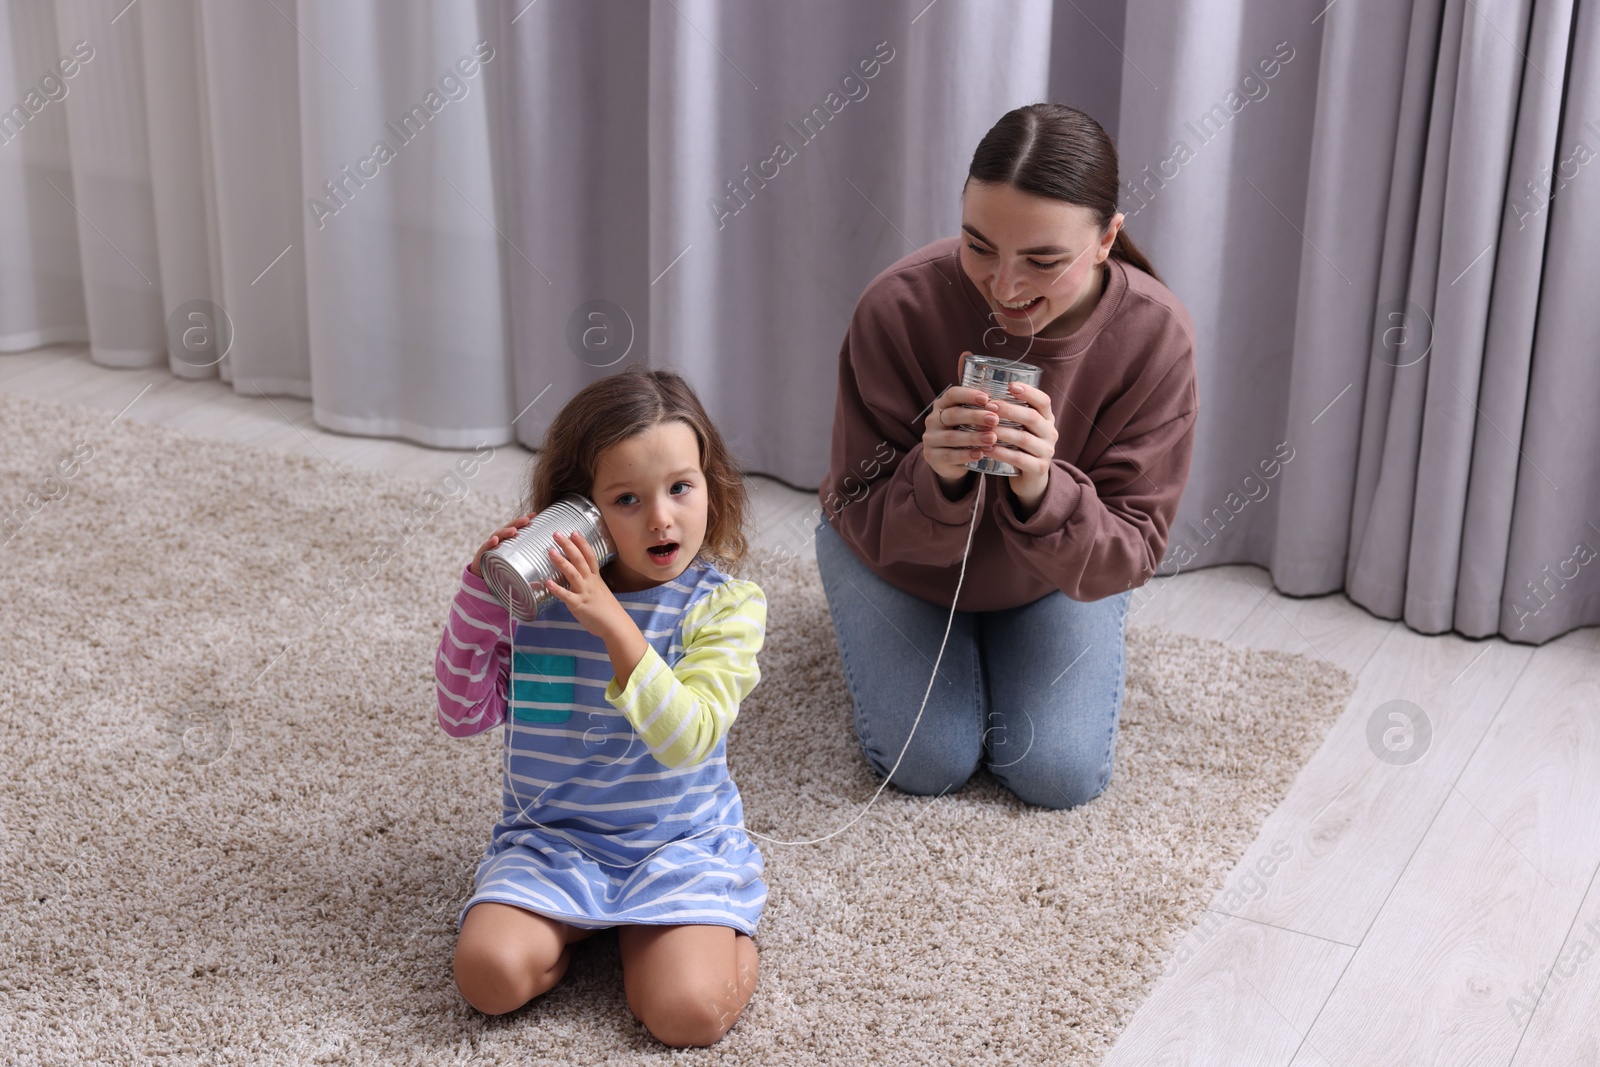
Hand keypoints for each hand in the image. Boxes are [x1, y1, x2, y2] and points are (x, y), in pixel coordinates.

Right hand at [469, 512, 535, 576]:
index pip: (516, 528)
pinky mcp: (481, 554)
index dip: (524, 521)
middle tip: (526, 520)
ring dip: (505, 532)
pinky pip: (485, 548)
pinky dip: (490, 543)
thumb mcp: (515, 566)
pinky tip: (495, 540)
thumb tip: (542, 571)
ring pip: (498, 535)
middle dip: (517, 523)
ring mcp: (490, 546)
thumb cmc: (501, 569)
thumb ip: (526, 566)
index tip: (534, 514)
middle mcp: (499, 540)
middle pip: (508, 529)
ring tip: (513, 530)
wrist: (482, 578)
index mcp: (508, 541)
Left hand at [542, 530, 628, 639]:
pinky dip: (557, 589)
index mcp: (595, 577)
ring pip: (573, 573)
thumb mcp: (599, 591)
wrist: (615, 625)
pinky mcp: (579, 605)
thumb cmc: (606, 609)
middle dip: (568, 546)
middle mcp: (590, 582)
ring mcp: (584, 592)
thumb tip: (577, 579)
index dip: (581, 543)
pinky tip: (547, 583)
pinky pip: (566, 596)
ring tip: (550, 551)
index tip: (573, 532)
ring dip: (561, 561)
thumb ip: (588, 583)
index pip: (589, 555)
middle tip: (557, 534)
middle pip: (579, 559)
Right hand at [923, 351, 1001, 486]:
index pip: (951, 395)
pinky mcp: (932, 458)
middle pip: (952, 415)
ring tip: (993, 438)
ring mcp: (930, 440)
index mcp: (941, 404)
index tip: (987, 398)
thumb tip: (966, 352)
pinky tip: (981, 454)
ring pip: (951, 438)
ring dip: (973, 437)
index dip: (968, 395)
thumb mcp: (966, 409)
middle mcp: (932, 420)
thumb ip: (969, 388)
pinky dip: (966, 455)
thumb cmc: (963, 429)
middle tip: (995, 418)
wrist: (949, 460)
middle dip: (975, 416)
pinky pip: (949, 456)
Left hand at [989, 380, 1058, 515]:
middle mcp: (1050, 432)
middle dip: (1009, 410)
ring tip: (982, 428)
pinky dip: (1001, 452)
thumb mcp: (1014, 425)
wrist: (1028, 479)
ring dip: (1001, 431)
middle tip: (989, 406)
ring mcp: (1046, 451)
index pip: (1043, 401)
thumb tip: (967, 362)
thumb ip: (1000, 403)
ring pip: (1024, 438)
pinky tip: (986, 448)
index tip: (1010, 385)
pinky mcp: (1038, 469)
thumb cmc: (1016, 445)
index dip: (1029, 392)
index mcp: (1046, 418)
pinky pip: (1019, 458)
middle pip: (1033, 418)